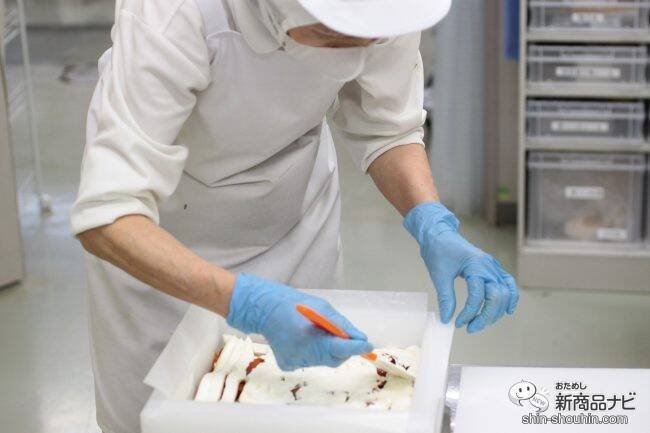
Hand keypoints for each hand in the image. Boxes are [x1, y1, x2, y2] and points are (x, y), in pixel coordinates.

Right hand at [227, 273, 372, 370]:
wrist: (264, 309)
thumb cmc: (296, 304)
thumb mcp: (322, 307)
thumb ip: (341, 324)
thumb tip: (360, 338)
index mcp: (310, 336)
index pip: (340, 348)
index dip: (356, 348)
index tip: (368, 346)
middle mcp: (302, 352)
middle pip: (333, 359)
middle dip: (341, 350)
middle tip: (339, 336)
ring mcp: (294, 360)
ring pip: (322, 361)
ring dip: (325, 350)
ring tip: (312, 333)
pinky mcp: (287, 364)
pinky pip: (308, 361)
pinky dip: (311, 352)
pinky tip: (300, 339)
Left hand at [403, 202, 518, 332]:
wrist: (439, 234)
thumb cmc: (439, 250)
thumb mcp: (439, 275)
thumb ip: (445, 298)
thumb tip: (447, 318)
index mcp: (475, 265)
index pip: (477, 296)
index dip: (469, 313)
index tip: (458, 323)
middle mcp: (488, 266)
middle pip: (497, 296)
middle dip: (486, 316)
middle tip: (471, 328)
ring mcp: (493, 266)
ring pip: (505, 293)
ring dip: (496, 311)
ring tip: (482, 323)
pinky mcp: (492, 268)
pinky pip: (507, 284)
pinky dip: (510, 298)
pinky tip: (507, 310)